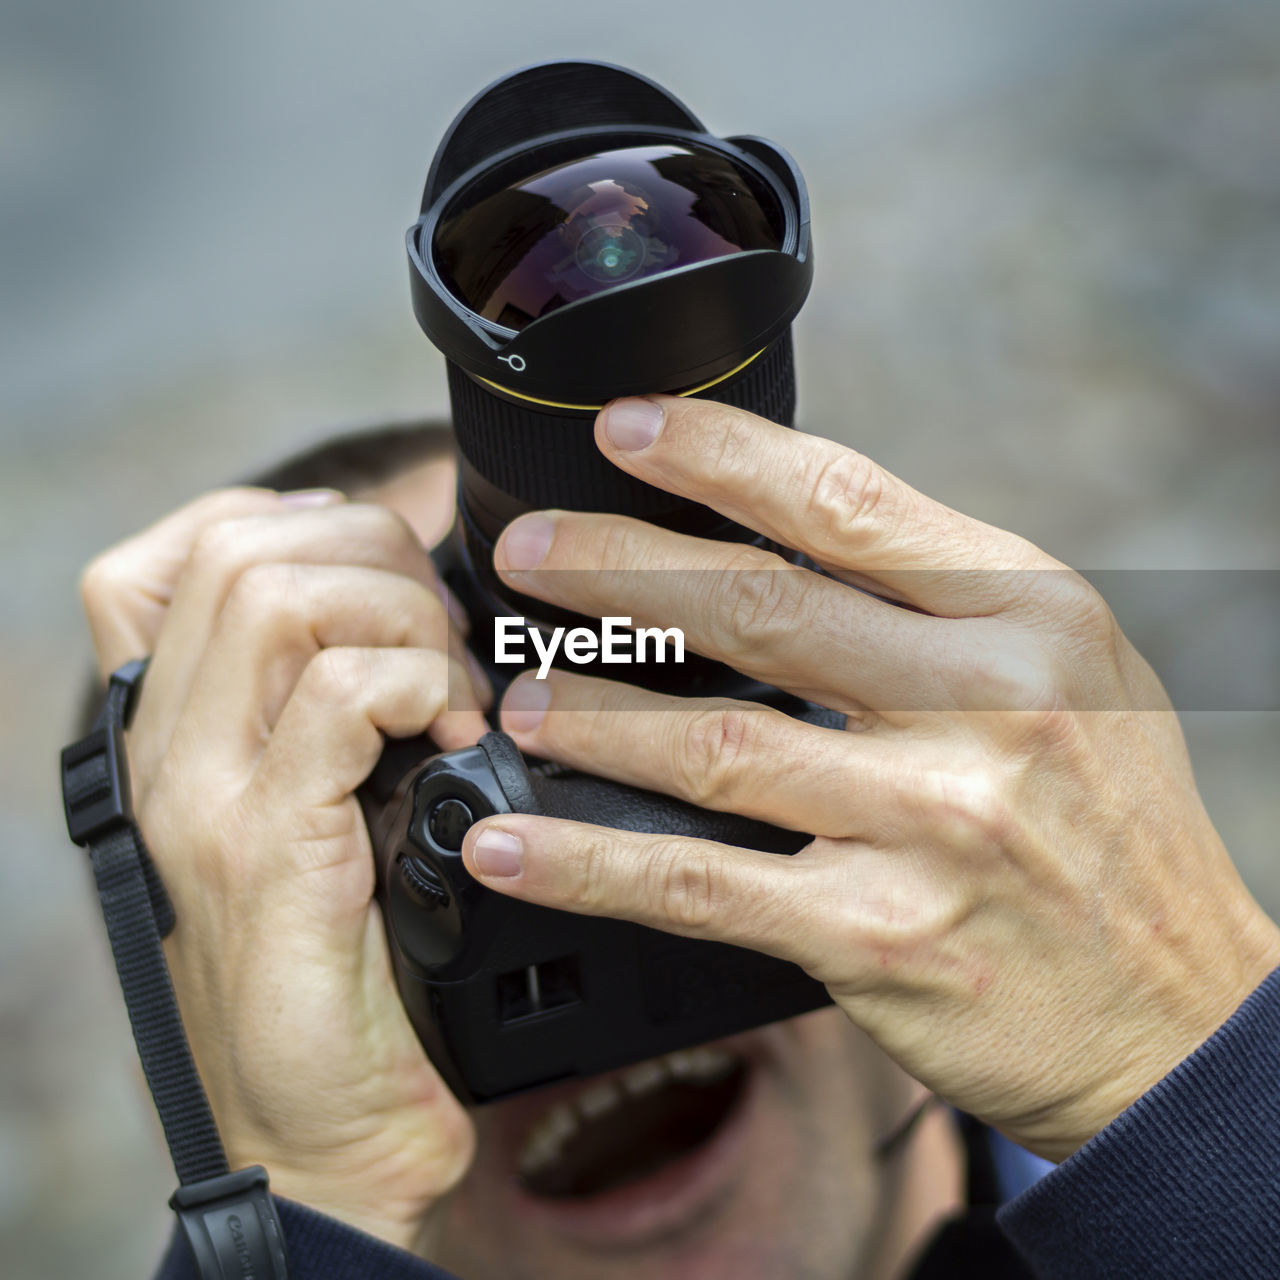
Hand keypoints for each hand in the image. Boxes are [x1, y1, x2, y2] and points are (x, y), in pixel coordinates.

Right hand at [79, 487, 487, 1248]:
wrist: (318, 1125)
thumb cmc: (338, 965)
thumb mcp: (322, 810)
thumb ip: (329, 711)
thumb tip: (405, 610)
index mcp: (174, 731)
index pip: (184, 551)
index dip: (299, 526)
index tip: (381, 582)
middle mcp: (169, 749)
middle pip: (250, 548)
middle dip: (380, 559)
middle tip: (440, 643)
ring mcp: (207, 794)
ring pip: (289, 595)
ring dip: (407, 619)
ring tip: (452, 696)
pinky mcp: (268, 846)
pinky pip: (345, 694)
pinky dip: (426, 688)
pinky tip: (457, 741)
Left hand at [461, 395, 1279, 1162]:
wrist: (1174, 1012)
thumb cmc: (1109, 828)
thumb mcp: (1064, 673)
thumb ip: (935, 606)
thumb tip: (778, 542)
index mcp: (1029, 615)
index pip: (848, 503)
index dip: (717, 457)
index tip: (623, 427)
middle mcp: (987, 708)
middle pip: (760, 609)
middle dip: (618, 571)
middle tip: (525, 554)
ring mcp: (931, 826)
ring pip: (713, 745)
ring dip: (591, 715)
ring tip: (517, 698)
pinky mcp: (878, 936)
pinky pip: (698, 886)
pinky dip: (589, 861)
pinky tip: (511, 844)